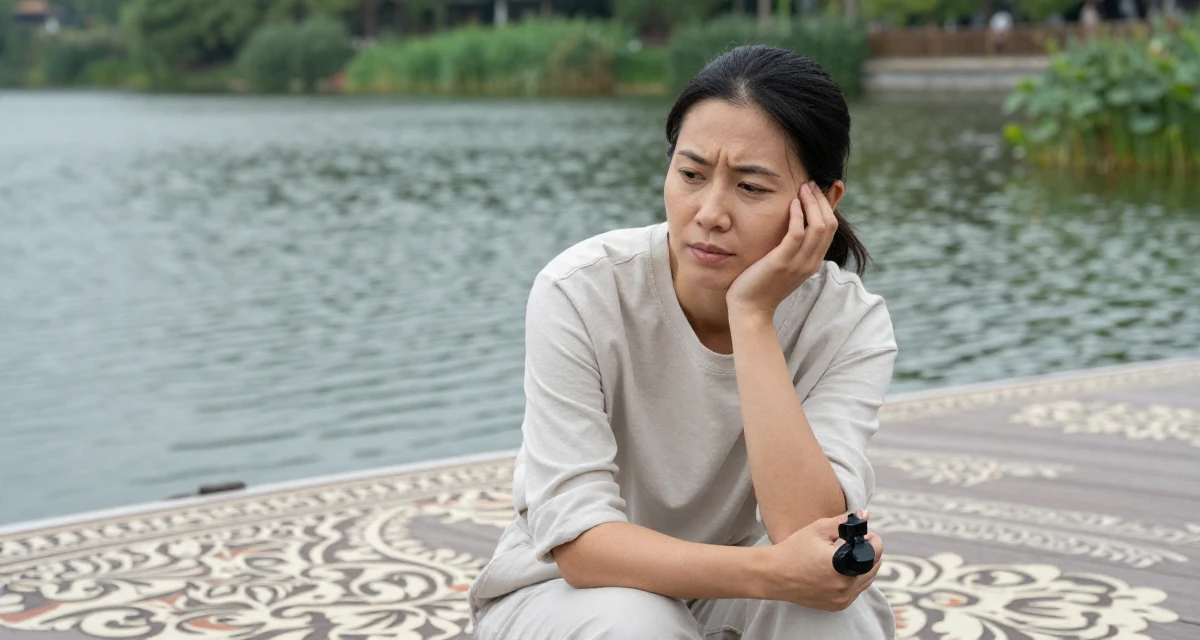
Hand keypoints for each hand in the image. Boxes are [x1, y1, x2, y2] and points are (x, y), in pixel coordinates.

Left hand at [725, 181, 838, 317]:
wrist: (750, 309)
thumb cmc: (761, 285)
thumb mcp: (783, 265)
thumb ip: (791, 249)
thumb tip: (794, 229)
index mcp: (813, 263)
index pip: (830, 230)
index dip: (826, 207)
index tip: (814, 191)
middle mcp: (811, 263)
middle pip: (829, 225)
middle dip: (821, 201)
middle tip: (809, 184)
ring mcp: (799, 263)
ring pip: (818, 226)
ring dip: (812, 203)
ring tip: (802, 188)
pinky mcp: (782, 262)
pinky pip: (797, 234)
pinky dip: (798, 215)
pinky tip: (791, 203)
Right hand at [763, 510, 883, 611]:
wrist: (774, 574)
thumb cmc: (794, 549)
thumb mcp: (819, 529)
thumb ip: (844, 521)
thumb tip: (864, 515)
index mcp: (844, 566)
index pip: (876, 551)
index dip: (871, 538)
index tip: (859, 533)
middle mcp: (847, 587)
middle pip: (875, 566)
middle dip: (868, 552)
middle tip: (851, 543)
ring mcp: (843, 599)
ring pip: (867, 580)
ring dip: (862, 566)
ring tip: (843, 556)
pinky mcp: (838, 606)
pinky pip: (856, 591)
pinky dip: (853, 579)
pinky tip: (837, 570)